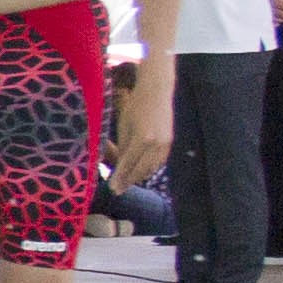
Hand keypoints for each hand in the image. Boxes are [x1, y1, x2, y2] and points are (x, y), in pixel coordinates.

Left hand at [117, 64, 175, 189]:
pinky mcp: (170, 143)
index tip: (112, 188)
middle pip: (141, 171)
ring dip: (138, 177)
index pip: (128, 165)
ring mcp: (166, 144)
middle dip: (128, 182)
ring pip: (151, 168)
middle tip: (117, 190)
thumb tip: (119, 167)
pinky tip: (138, 171)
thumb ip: (123, 147)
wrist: (156, 92)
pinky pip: (158, 162)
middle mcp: (157, 144)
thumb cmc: (135, 107)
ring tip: (126, 182)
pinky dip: (148, 169)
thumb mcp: (123, 126)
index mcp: (142, 139)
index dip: (119, 178)